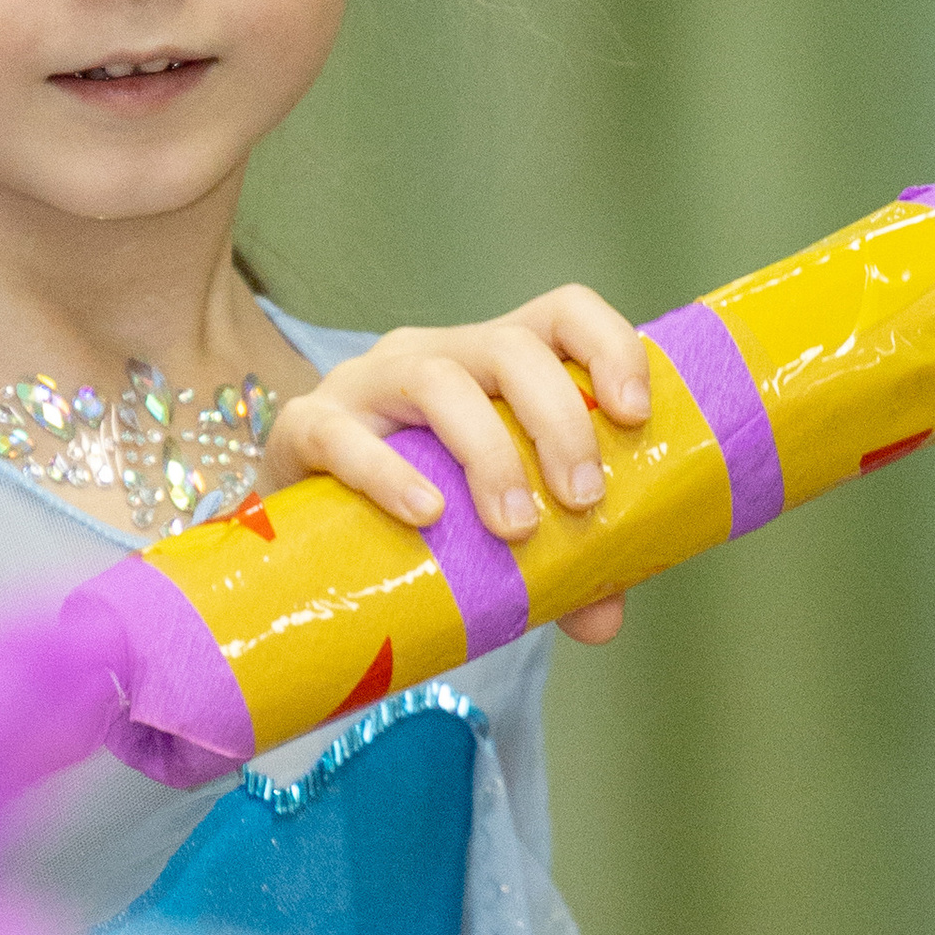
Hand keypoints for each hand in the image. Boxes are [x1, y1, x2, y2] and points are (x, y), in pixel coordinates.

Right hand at [263, 289, 651, 644]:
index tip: (634, 415)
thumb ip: (557, 567)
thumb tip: (602, 619)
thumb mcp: (497, 532)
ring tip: (515, 528)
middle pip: (510, 347)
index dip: (609, 347)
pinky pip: (344, 436)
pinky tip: (426, 515)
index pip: (561, 314)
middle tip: (582, 501)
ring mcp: (366, 385)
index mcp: (493, 364)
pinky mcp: (307, 427)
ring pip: (436, 379)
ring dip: (489, 452)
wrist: (301, 539)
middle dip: (560, 420)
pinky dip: (389, 473)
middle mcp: (435, 355)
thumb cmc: (417, 518)